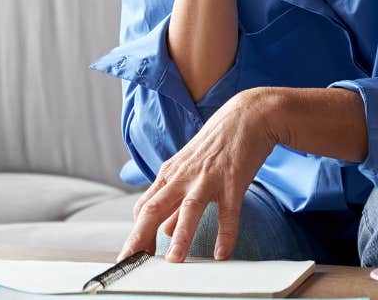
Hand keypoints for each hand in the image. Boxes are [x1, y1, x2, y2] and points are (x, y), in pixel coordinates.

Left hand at [118, 89, 282, 261]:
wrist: (246, 116)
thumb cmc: (216, 144)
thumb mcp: (189, 170)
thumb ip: (175, 201)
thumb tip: (164, 230)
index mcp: (169, 174)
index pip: (144, 207)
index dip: (136, 232)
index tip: (131, 254)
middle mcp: (183, 177)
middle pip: (154, 208)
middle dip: (140, 237)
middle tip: (131, 260)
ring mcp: (207, 178)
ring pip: (188, 209)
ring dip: (180, 236)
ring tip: (174, 260)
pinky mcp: (232, 181)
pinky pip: (228, 212)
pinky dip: (225, 234)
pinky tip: (222, 253)